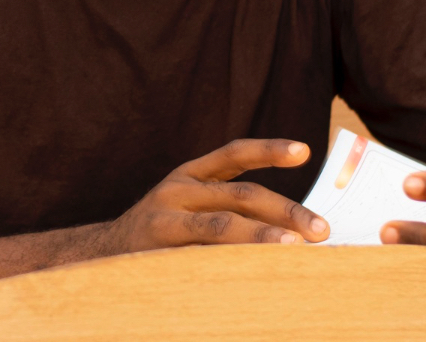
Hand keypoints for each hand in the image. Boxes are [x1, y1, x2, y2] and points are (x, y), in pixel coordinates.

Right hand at [108, 138, 329, 250]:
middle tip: (322, 230)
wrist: (103, 254)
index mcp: (190, 175)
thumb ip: (230, 212)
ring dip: (262, 236)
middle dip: (286, 211)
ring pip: (222, 224)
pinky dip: (231, 263)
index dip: (268, 149)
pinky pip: (200, 254)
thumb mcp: (190, 209)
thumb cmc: (162, 235)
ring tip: (293, 248)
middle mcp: (178, 189)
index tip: (303, 150)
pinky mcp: (157, 247)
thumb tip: (293, 231)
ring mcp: (166, 218)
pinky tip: (255, 275)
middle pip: (241, 194)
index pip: (234, 155)